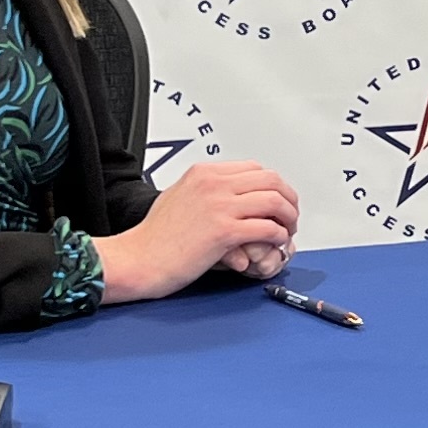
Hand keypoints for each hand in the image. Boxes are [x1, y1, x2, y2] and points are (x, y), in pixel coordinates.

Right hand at [101, 158, 299, 301]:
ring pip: (274, 201)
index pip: (254, 168)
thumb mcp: (177, 197)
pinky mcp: (224, 231)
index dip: (273, 185)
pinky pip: (267, 228)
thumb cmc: (152, 237)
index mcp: (203, 173)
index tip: (278, 200)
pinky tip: (277, 243)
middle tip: (291, 216)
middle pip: (270, 180)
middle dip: (288, 198)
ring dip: (289, 217)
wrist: (137, 259)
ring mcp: (219, 206)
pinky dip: (279, 236)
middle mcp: (213, 184)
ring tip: (288, 231)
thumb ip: (203, 191)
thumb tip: (225, 194)